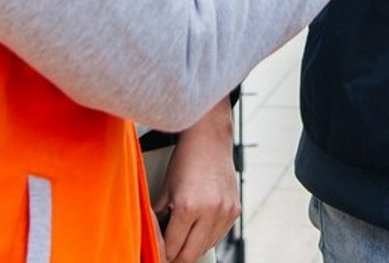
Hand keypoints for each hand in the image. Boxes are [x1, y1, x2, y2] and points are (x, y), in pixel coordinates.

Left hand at [153, 97, 240, 262]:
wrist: (210, 138)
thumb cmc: (185, 160)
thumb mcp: (165, 190)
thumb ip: (159, 219)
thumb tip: (153, 242)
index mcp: (188, 208)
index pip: (172, 250)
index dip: (162, 254)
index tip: (159, 254)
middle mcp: (210, 212)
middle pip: (190, 255)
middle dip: (177, 256)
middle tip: (169, 251)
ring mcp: (225, 211)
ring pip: (206, 247)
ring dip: (194, 246)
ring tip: (184, 234)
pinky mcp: (235, 209)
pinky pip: (220, 235)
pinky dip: (208, 235)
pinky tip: (200, 223)